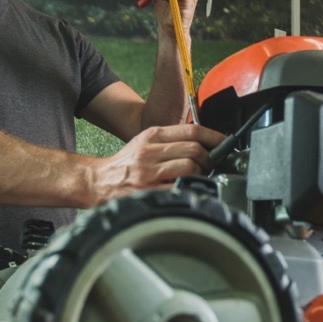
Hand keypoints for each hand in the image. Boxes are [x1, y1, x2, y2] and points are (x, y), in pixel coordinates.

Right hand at [95, 123, 224, 200]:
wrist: (97, 181)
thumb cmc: (125, 164)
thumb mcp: (144, 142)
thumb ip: (170, 141)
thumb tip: (203, 144)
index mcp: (152, 136)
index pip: (192, 130)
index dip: (214, 136)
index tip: (224, 142)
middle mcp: (151, 151)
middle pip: (195, 149)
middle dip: (209, 158)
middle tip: (210, 165)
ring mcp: (149, 172)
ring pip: (190, 167)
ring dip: (201, 173)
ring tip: (199, 177)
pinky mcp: (148, 191)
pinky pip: (180, 187)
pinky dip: (190, 188)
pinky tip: (189, 188)